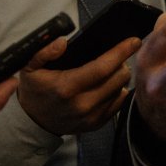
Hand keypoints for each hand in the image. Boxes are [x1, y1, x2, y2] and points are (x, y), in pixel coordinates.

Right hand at [18, 34, 137, 133]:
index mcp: (66, 88)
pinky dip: (118, 91)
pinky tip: (108, 85)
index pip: (102, 68)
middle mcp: (81, 104)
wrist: (33, 122)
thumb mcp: (30, 68)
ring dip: (120, 76)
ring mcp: (90, 117)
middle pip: (118, 78)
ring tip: (110, 70)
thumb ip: (43, 52)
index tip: (134, 41)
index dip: (121, 52)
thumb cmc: (36, 89)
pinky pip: (119, 103)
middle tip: (116, 56)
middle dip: (122, 62)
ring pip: (122, 89)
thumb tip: (62, 42)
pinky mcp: (97, 124)